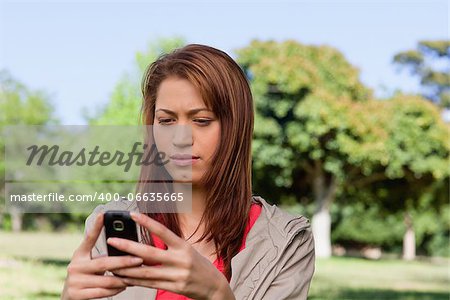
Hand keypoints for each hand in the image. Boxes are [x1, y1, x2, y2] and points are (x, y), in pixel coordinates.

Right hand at [61, 213, 143, 299]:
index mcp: (79, 255)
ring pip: (106, 280)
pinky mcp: (76, 295)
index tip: (103, 214)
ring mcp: (75, 281)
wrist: (69, 299)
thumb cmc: (86, 277)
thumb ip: (102, 257)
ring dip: (123, 279)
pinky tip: (123, 287)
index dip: (96, 227)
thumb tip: (126, 248)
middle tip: (139, 259)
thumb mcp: (89, 264)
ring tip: (134, 277)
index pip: (89, 239)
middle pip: (104, 262)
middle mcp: (75, 266)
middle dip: (124, 261)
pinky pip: (103, 292)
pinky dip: (116, 290)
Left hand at [107, 212, 234, 299]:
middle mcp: (181, 259)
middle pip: (149, 252)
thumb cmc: (199, 265)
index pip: (162, 231)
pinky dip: (135, 280)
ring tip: (112, 263)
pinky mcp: (174, 288)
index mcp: (184, 246)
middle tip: (112, 240)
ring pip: (146, 271)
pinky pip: (150, 284)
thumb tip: (145, 245)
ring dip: (127, 268)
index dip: (147, 222)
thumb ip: (170, 247)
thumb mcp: (188, 251)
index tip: (132, 214)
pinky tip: (124, 278)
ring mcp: (177, 275)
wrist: (214, 287)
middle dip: (128, 246)